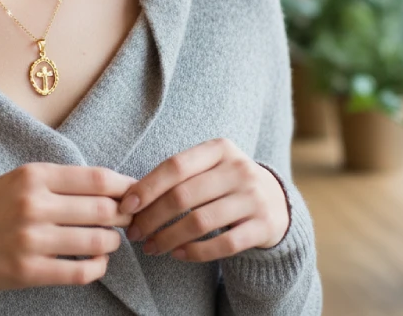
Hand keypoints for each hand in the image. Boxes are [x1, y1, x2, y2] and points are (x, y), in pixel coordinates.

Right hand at [0, 162, 137, 290]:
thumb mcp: (26, 177)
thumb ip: (65, 181)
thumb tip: (114, 188)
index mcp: (35, 175)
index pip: (96, 179)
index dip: (123, 187)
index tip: (134, 192)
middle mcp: (34, 205)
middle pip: (102, 210)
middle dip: (124, 216)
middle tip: (128, 219)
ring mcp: (31, 239)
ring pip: (95, 242)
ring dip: (112, 242)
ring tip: (110, 240)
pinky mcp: (28, 271)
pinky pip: (79, 272)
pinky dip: (97, 268)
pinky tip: (98, 262)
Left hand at [119, 138, 289, 261]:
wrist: (276, 200)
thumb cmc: (225, 182)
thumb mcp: (209, 166)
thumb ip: (178, 175)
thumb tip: (131, 197)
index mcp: (219, 148)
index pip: (175, 165)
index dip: (147, 187)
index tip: (126, 206)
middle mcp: (238, 169)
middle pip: (184, 195)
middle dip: (153, 217)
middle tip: (134, 233)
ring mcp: (253, 198)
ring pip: (200, 222)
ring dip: (168, 238)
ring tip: (151, 247)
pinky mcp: (263, 226)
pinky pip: (224, 244)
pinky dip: (196, 252)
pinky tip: (177, 254)